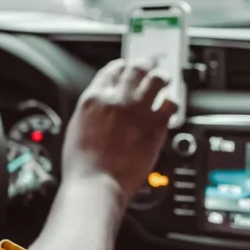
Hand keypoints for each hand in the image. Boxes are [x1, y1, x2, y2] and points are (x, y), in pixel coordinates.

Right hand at [61, 59, 177, 205]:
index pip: (112, 70)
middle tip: (150, 65)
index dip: (121, 66)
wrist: (97, 184)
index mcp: (94, 98)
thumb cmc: (82, 164)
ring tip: (164, 79)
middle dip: (145, 65)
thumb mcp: (78, 127)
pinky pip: (171, 104)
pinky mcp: (156, 126)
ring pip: (156, 80)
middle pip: (136, 69)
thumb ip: (92, 111)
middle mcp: (117, 99)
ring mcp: (138, 111)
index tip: (125, 68)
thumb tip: (102, 107)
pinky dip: (172, 101)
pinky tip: (171, 104)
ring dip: (161, 77)